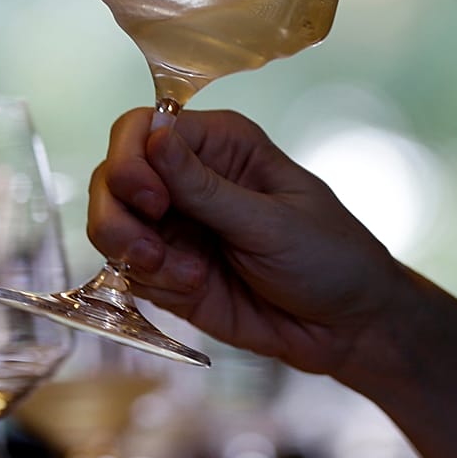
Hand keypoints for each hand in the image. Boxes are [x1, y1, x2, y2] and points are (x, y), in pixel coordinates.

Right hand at [87, 108, 406, 377]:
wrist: (346, 329)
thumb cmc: (329, 258)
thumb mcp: (271, 222)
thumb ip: (206, 188)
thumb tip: (152, 135)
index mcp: (218, 145)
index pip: (141, 128)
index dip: (131, 160)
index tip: (153, 201)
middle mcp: (184, 178)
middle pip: (112, 176)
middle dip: (118, 215)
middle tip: (151, 252)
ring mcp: (173, 226)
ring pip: (110, 224)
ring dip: (131, 251)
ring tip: (184, 275)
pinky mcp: (166, 271)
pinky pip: (126, 270)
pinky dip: (150, 281)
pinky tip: (194, 288)